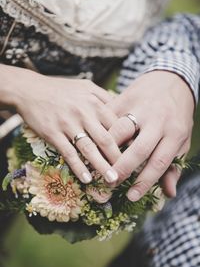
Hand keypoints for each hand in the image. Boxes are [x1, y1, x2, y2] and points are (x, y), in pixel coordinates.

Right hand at [9, 68, 119, 183]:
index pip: (116, 125)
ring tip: (112, 180)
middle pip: (105, 139)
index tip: (133, 153)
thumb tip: (121, 110)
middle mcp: (83, 113)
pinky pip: (68, 153)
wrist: (30, 90)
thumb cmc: (61, 89)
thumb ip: (104, 96)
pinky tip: (86, 178)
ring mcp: (67, 124)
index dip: (126, 140)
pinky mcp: (53, 133)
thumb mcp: (86, 86)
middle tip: (127, 172)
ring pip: (89, 148)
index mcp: (94, 102)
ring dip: (101, 166)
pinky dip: (78, 167)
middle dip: (118, 158)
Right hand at [107, 71, 193, 200]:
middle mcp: (156, 119)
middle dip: (123, 169)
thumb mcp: (182, 138)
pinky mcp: (124, 98)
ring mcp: (138, 107)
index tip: (132, 196)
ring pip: (118, 131)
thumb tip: (169, 193)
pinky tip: (90, 149)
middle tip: (111, 183)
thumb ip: (174, 165)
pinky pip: (107, 118)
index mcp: (174, 131)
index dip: (145, 181)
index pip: (159, 161)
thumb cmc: (176, 114)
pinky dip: (99, 131)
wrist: (171, 78)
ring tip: (98, 168)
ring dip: (106, 152)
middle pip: (138, 148)